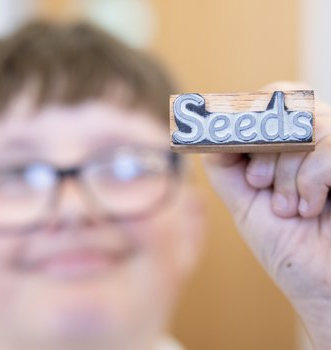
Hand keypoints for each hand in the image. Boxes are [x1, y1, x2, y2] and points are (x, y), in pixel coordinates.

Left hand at [203, 82, 330, 349]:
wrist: (319, 284)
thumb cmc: (284, 242)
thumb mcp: (242, 199)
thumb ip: (226, 163)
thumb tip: (210, 130)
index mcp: (288, 143)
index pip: (268, 98)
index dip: (246, 112)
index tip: (229, 137)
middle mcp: (315, 137)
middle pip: (282, 101)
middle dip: (261, 147)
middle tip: (259, 184)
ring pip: (303, 125)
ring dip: (284, 173)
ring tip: (287, 207)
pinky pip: (327, 148)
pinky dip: (309, 181)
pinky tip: (310, 208)